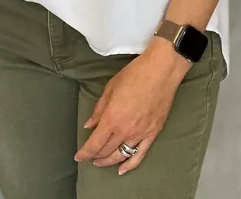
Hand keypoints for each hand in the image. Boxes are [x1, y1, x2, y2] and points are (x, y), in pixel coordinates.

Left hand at [75, 39, 189, 175]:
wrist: (162, 71)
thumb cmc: (136, 74)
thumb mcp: (111, 87)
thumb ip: (99, 109)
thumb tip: (89, 124)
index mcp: (112, 118)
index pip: (94, 143)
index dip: (84, 153)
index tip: (78, 156)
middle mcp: (125, 130)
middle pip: (106, 151)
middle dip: (95, 155)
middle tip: (89, 155)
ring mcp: (140, 134)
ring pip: (121, 156)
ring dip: (108, 161)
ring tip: (101, 162)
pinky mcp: (152, 133)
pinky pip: (140, 155)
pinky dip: (130, 165)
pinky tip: (122, 170)